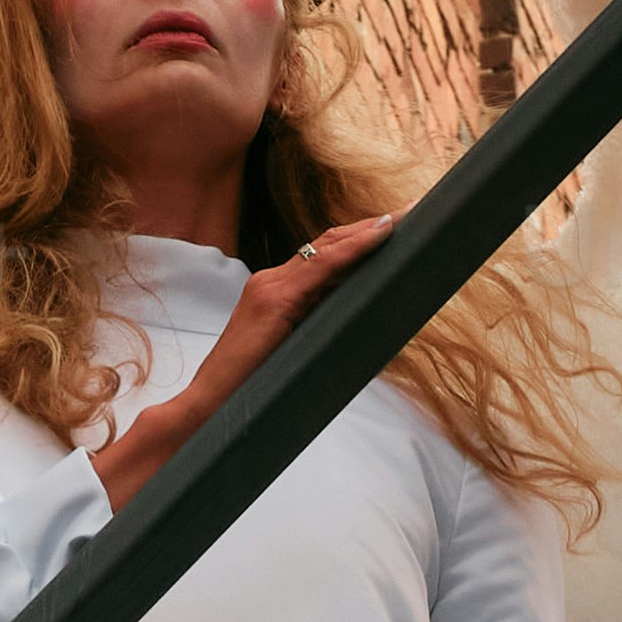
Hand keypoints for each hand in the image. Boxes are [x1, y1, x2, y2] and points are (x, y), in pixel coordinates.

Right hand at [90, 204, 405, 508]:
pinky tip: (381, 236)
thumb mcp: (294, 355)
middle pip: (328, 243)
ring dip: (368, 231)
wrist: (210, 408)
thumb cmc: (254, 392)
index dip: (357, 238)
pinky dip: (354, 248)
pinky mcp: (275, 299)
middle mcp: (271, 280)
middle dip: (369, 227)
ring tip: (404, 217)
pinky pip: (322, 265)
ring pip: (327, 247)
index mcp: (275, 292)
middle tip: (411, 213)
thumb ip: (318, 335)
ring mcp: (270, 286)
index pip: (322, 256)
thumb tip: (361, 332)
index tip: (394, 226)